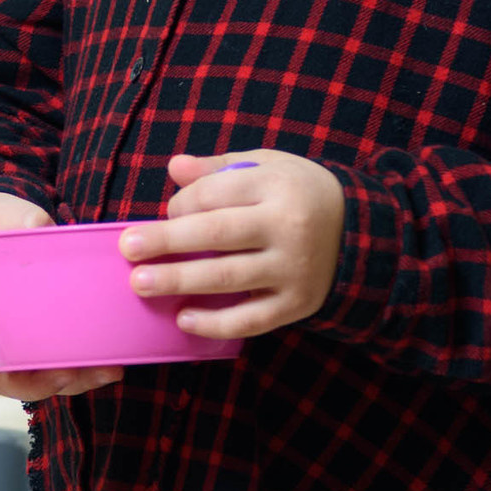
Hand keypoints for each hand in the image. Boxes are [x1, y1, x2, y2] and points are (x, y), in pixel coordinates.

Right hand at [0, 192, 123, 402]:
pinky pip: (63, 367)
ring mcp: (24, 340)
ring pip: (41, 377)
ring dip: (71, 382)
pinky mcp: (50, 339)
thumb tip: (37, 225)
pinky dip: (86, 373)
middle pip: (6, 373)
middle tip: (65, 374)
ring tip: (105, 371)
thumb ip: (13, 216)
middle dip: (37, 382)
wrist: (10, 227)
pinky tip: (113, 365)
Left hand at [116, 150, 344, 339]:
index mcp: (278, 186)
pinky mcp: (298, 304)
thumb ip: (219, 168)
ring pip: (229, 278)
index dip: (181, 205)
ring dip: (180, 282)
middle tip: (128, 249)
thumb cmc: (300, 195)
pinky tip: (183, 319)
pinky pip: (252, 319)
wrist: (362, 234)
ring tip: (140, 283)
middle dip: (167, 242)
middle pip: (216, 235)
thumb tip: (174, 168)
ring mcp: (294, 269)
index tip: (167, 215)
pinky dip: (216, 323)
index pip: (215, 195)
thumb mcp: (268, 167)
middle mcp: (288, 228)